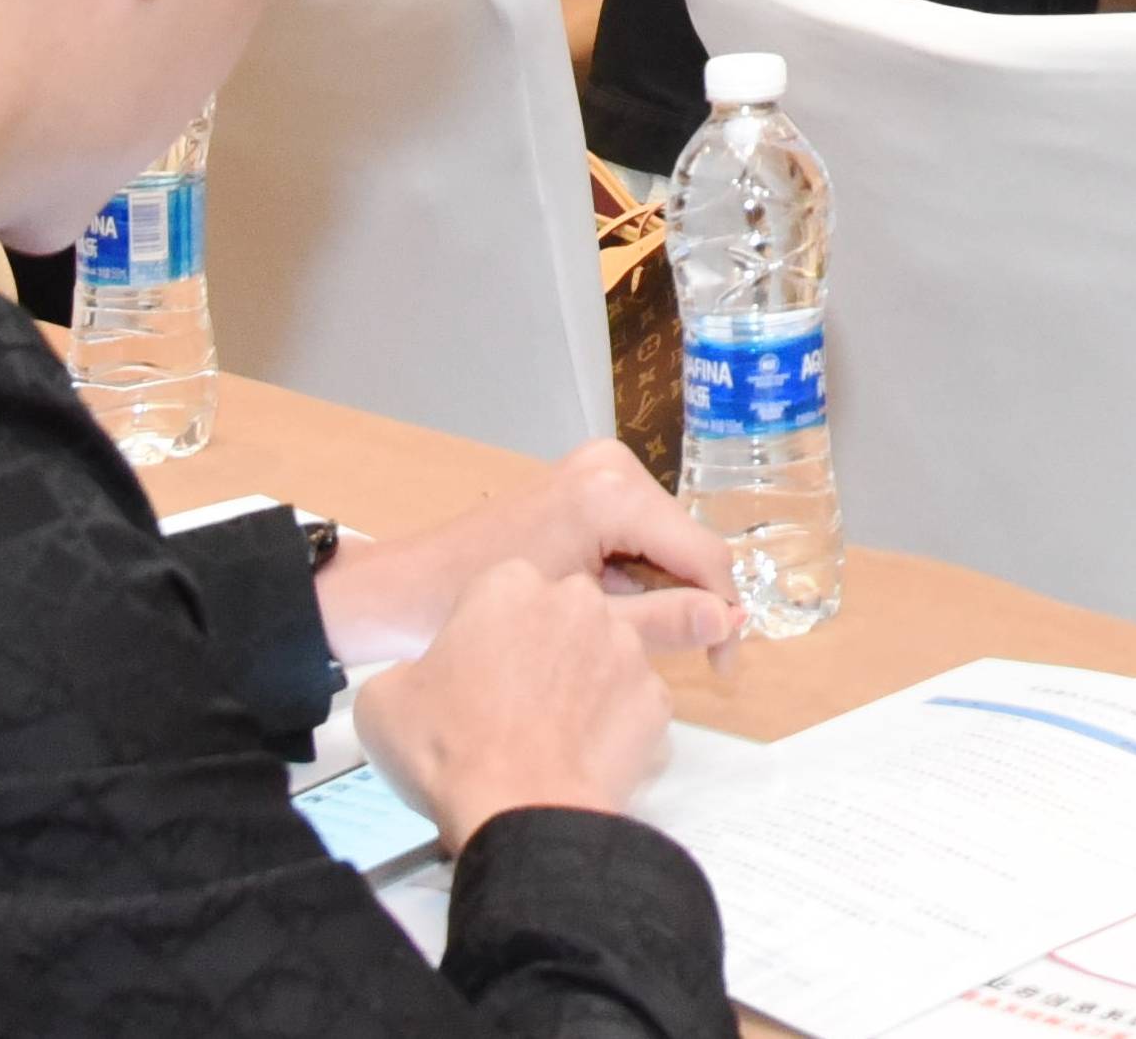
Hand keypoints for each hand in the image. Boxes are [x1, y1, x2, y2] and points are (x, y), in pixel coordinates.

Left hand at [315, 441, 738, 667]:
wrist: (404, 592)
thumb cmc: (475, 608)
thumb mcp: (582, 621)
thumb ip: (663, 622)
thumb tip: (731, 626)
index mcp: (612, 491)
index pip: (700, 552)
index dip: (722, 612)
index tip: (722, 667)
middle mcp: (612, 467)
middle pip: (686, 545)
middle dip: (693, 603)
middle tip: (690, 665)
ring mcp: (598, 472)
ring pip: (666, 545)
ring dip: (666, 595)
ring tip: (642, 646)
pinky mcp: (586, 488)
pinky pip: (638, 538)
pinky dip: (639, 580)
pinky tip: (620, 618)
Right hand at [357, 557, 679, 838]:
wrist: (520, 812)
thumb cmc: (448, 748)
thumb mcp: (383, 699)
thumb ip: (410, 669)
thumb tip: (427, 680)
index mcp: (509, 583)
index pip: (497, 596)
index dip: (481, 637)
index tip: (470, 676)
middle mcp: (578, 599)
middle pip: (558, 617)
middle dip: (539, 650)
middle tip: (509, 706)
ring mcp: (627, 648)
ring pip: (601, 656)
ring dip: (580, 684)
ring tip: (548, 737)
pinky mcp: (657, 700)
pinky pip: (630, 704)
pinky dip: (612, 726)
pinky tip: (582, 756)